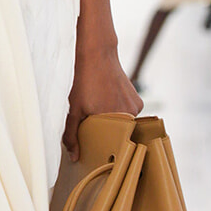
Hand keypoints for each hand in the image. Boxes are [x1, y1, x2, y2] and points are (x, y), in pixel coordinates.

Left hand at [62, 42, 141, 161]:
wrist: (98, 54)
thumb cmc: (84, 81)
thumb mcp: (74, 108)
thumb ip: (71, 134)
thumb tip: (74, 156)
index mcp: (116, 119)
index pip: (110, 141)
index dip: (101, 142)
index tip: (93, 141)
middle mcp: (131, 114)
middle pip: (118, 132)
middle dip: (105, 131)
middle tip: (92, 120)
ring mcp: (137, 107)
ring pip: (123, 123)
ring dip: (112, 119)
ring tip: (99, 107)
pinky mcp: (138, 100)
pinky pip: (128, 113)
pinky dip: (118, 111)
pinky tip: (107, 100)